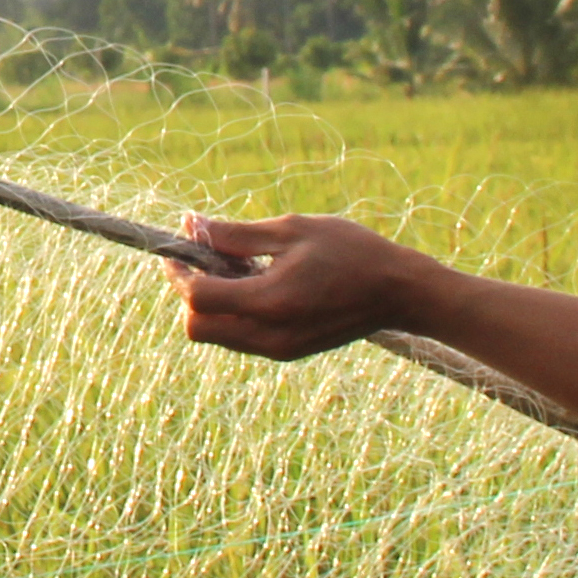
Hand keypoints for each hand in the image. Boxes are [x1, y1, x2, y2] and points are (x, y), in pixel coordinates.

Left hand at [168, 211, 434, 362]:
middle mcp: (269, 336)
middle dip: (191, 293)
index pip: (198, 299)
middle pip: (198, 327)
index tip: (178, 251)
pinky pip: (241, 338)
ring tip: (238, 267)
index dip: (178, 274)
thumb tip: (191, 226)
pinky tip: (257, 282)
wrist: (399, 291)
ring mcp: (278, 349)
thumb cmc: (351, 251)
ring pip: (218, 336)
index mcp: (269, 303)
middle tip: (205, 259)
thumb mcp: (292, 229)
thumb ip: (236, 234)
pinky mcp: (287, 352)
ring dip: (213, 304)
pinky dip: (235, 313)